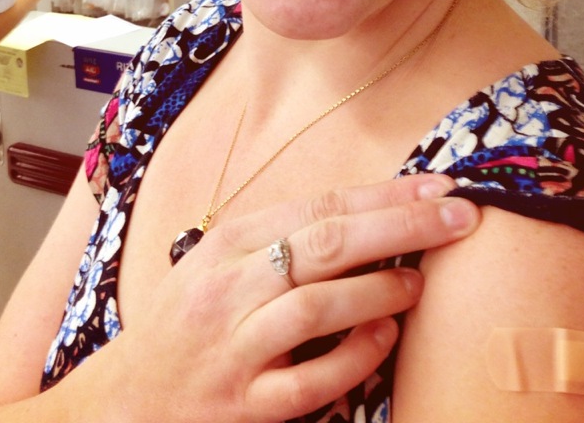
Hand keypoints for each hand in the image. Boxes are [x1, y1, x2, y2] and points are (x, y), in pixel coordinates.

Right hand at [106, 174, 480, 422]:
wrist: (123, 401)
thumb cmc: (186, 323)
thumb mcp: (220, 263)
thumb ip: (281, 239)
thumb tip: (370, 215)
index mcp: (229, 242)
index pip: (320, 205)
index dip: (386, 192)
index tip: (440, 183)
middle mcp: (229, 287)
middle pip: (327, 242)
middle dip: (402, 224)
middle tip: (460, 214)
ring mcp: (235, 347)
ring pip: (317, 306)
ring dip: (380, 290)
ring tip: (420, 281)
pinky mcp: (241, 405)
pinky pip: (309, 381)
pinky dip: (355, 356)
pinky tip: (386, 340)